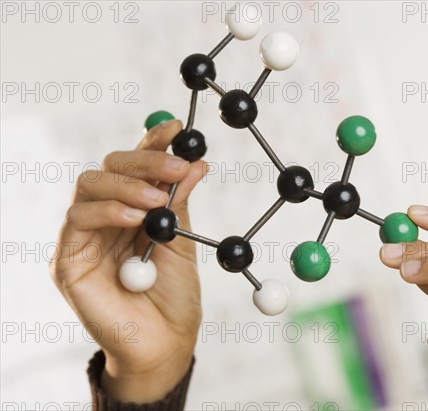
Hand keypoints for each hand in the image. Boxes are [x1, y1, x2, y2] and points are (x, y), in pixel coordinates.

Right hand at [50, 120, 207, 402]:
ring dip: (126, 186)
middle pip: (109, 168)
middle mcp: (105, 217)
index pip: (135, 167)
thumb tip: (196, 162)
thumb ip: (179, 204)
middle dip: (144, 162)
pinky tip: (135, 218)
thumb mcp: (182, 242)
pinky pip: (78, 220)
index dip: (153, 144)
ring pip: (89, 186)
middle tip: (177, 168)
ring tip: (157, 200)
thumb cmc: (173, 296)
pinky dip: (108, 211)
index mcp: (132, 210)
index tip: (177, 129)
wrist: (164, 343)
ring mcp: (83, 236)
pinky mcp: (67, 259)